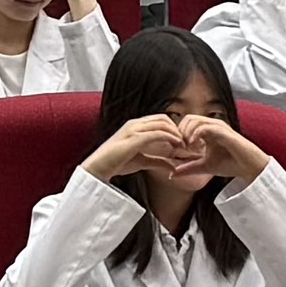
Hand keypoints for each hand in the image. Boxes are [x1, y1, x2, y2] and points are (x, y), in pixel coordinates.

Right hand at [85, 109, 208, 189]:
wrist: (98, 168)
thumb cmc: (116, 163)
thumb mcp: (141, 161)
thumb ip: (157, 161)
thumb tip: (172, 167)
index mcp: (134, 126)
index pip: (159, 120)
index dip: (173, 128)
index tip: (183, 141)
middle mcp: (134, 124)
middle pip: (163, 118)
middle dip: (177, 128)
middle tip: (186, 142)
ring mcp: (133, 129)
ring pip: (162, 124)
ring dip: (176, 133)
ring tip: (185, 144)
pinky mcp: (134, 138)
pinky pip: (157, 133)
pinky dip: (170, 138)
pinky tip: (177, 145)